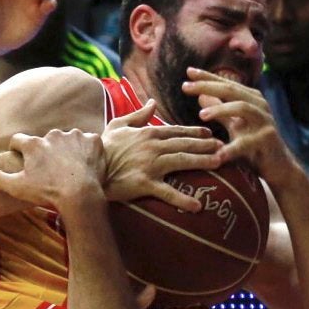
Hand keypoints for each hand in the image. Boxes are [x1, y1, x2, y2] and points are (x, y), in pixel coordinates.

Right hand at [0, 128, 102, 208]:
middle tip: (49, 170)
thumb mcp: (16, 188)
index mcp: (33, 144)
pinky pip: (88, 142)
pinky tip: (85, 165)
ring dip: (67, 150)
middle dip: (46, 151)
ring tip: (69, 168)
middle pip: (45, 140)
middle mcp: (53, 134)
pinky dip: (87, 151)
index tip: (20, 158)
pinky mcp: (93, 141)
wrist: (80, 195)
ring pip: (67, 140)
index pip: (18, 140)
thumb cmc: (47, 192)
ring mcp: (75, 136)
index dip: (17, 149)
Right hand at [101, 100, 222, 211]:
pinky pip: (167, 193)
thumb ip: (138, 114)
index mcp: (147, 133)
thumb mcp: (117, 125)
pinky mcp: (144, 184)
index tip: (210, 134)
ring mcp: (149, 165)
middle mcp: (152, 146)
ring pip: (182, 161)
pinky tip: (197, 206)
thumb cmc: (100, 148)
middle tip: (223, 147)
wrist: (86, 169)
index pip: (176, 131)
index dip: (195, 133)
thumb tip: (152, 102)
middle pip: (185, 144)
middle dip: (206, 145)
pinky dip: (182, 200)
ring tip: (219, 163)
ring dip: (202, 162)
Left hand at [183, 68, 295, 184]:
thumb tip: (200, 95)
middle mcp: (258, 105)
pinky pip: (247, 143)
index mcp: (249, 99)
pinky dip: (231, 149)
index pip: (226, 83)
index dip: (207, 77)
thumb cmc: (253, 145)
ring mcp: (264, 121)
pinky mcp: (267, 140)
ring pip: (242, 108)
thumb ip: (219, 110)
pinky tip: (218, 155)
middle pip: (232, 90)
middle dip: (208, 86)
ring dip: (221, 110)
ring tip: (201, 116)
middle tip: (186, 86)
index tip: (188, 71)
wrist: (278, 167)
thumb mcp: (234, 125)